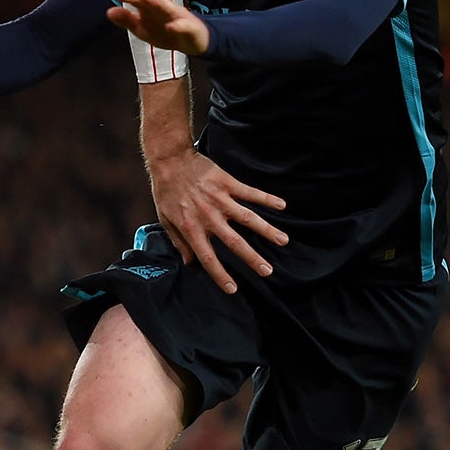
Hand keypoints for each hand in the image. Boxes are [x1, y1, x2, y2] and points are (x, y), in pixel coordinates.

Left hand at [109, 0, 209, 56]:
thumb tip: (109, 11)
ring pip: (169, 9)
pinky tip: (171, 26)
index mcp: (152, 9)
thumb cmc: (165, 32)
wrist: (193, 41)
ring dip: (160, 4)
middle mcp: (165, 9)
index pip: (141, 0)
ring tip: (149, 0)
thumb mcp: (143, 29)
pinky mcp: (189, 28)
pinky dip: (178, 26)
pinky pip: (184, 26)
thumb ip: (127, 20)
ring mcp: (178, 17)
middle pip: (154, 1)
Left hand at [147, 151, 287, 294]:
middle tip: (267, 271)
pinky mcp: (228, 183)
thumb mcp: (165, 220)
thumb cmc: (166, 191)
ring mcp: (220, 199)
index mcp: (191, 228)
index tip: (233, 289)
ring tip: (283, 241)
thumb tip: (188, 262)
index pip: (208, 257)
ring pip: (247, 218)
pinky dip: (266, 199)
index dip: (220, 274)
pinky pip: (250, 192)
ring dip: (266, 230)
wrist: (170, 160)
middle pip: (234, 242)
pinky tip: (282, 206)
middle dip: (251, 258)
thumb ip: (178, 241)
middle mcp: (208, 217)